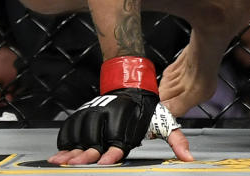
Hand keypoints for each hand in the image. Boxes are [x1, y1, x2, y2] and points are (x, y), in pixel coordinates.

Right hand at [49, 93, 193, 165]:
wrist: (132, 83)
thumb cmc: (147, 109)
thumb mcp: (165, 123)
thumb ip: (176, 141)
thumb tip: (189, 157)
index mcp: (130, 126)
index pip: (118, 141)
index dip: (112, 152)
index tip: (106, 160)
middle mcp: (110, 120)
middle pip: (95, 140)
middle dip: (84, 155)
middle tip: (74, 165)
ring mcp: (96, 116)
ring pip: (79, 134)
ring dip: (69, 149)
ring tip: (60, 162)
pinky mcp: (86, 114)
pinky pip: (71, 127)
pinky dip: (64, 139)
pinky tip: (60, 152)